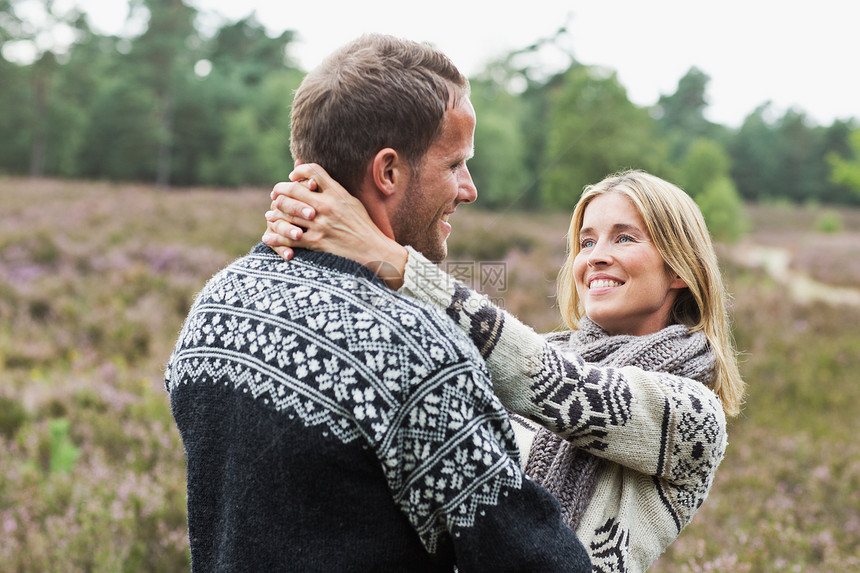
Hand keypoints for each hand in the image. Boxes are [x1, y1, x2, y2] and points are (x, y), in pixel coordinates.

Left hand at [262, 163, 407, 288]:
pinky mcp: (316, 242)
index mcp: (337, 193)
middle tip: (275, 195)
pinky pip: (289, 237)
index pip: (313, 171)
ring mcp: (320, 224)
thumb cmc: (363, 226)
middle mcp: (327, 206)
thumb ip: (334, 190)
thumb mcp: (352, 202)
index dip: (298, 171)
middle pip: (294, 190)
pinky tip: (268, 236)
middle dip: (279, 191)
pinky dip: (276, 237)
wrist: (374, 251)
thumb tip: (316, 178)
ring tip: (271, 215)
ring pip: (287, 212)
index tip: (292, 177)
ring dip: (275, 213)